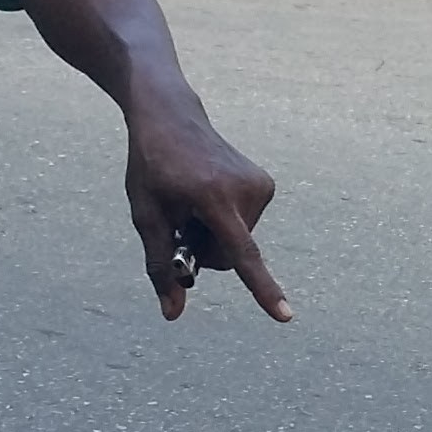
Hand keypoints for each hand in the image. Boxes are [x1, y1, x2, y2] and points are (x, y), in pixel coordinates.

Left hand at [124, 93, 289, 321]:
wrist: (171, 114)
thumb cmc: (152, 165)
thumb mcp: (146, 215)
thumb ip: (160, 265)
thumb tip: (172, 314)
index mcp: (212, 196)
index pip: (241, 253)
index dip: (263, 289)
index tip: (285, 316)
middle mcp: (244, 189)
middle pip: (229, 257)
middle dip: (204, 252)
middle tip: (180, 221)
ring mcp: (260, 184)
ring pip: (239, 244)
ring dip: (214, 236)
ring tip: (194, 202)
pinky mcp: (265, 184)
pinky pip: (246, 226)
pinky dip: (225, 223)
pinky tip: (208, 196)